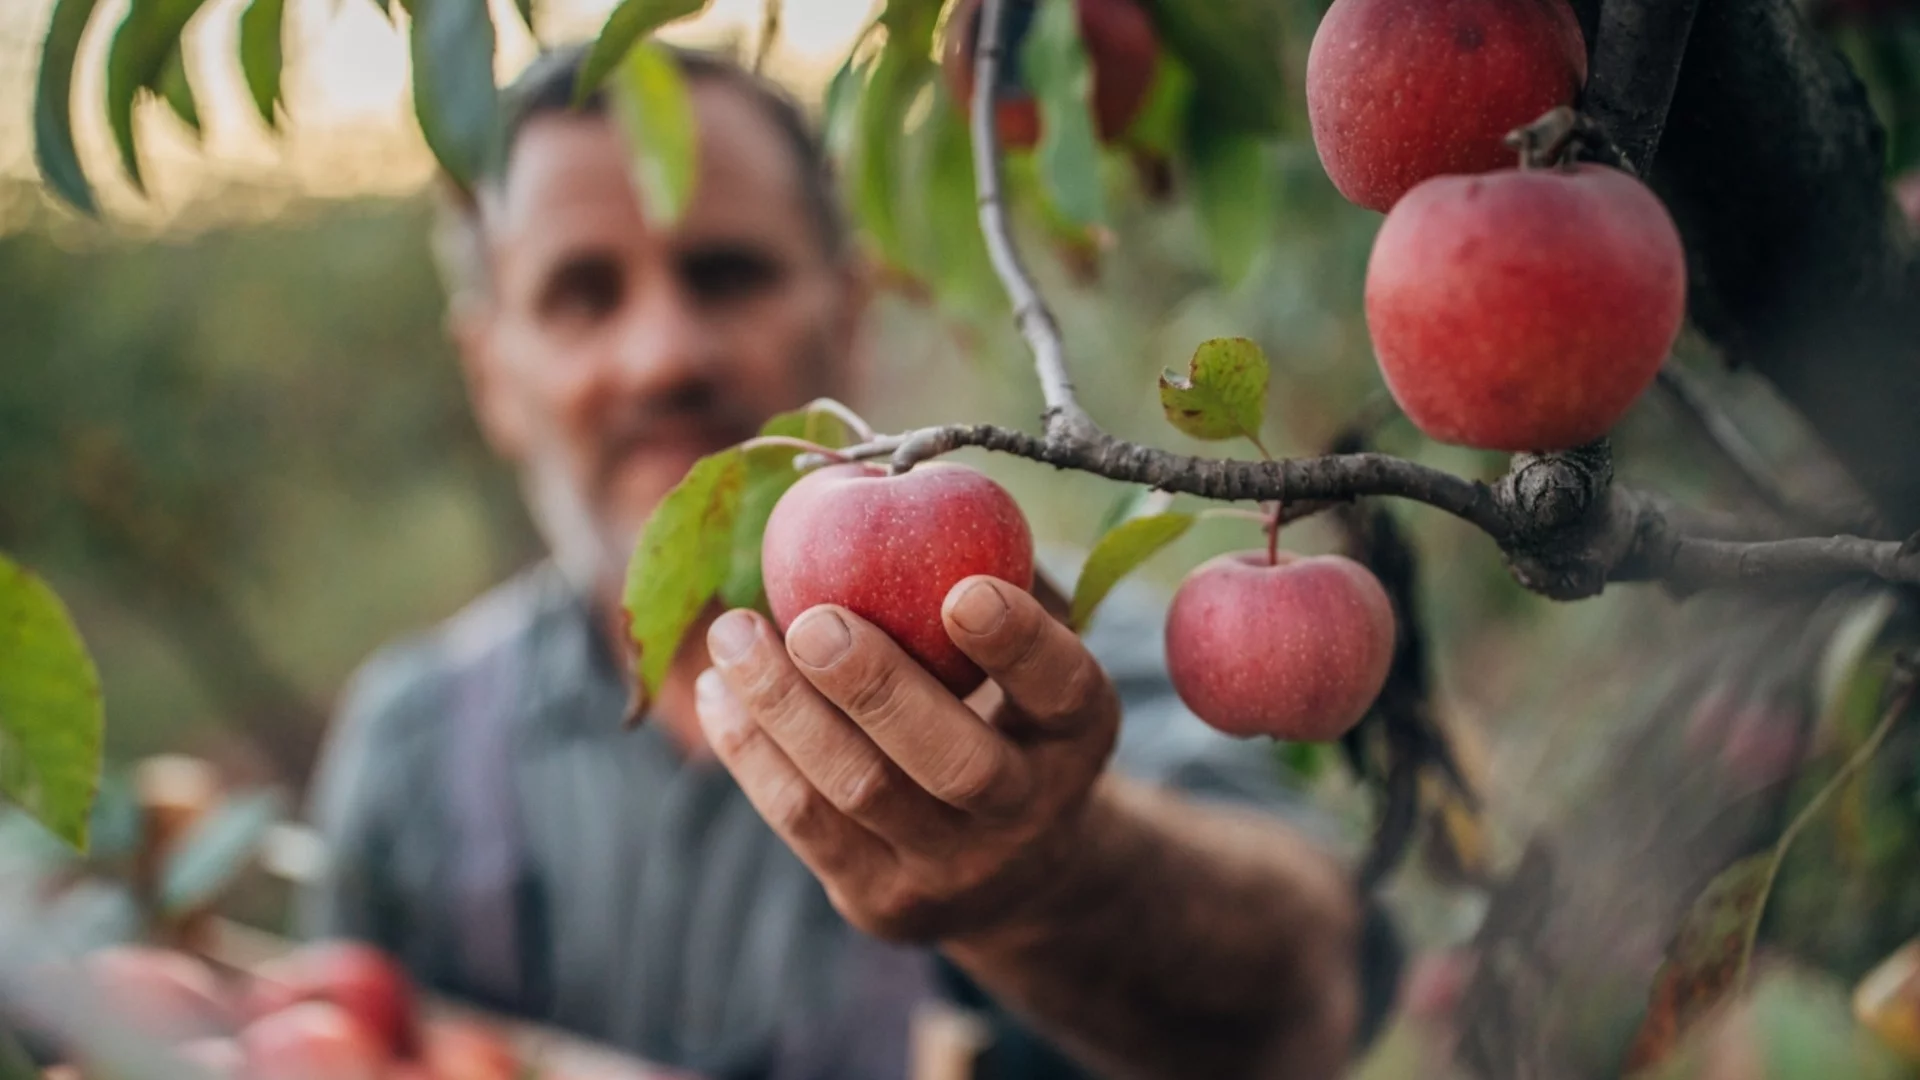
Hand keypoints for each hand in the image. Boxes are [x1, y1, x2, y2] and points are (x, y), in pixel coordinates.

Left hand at [695, 575, 1119, 941]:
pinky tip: (720, 690)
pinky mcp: (882, 900)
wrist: (1009, 866)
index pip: (1061, 689)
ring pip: (861, 792)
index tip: (965, 589)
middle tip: (812, 621)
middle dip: (877, 688)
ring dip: (785, 709)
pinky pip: (805, 823)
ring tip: (732, 633)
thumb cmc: (1006, 707)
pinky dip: (752, 752)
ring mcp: (955, 868)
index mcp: (1080, 732)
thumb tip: (904, 470)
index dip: (1019, 643)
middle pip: (955, 762)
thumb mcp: (1027, 648)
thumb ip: (991, 570)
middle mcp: (1030, 810)